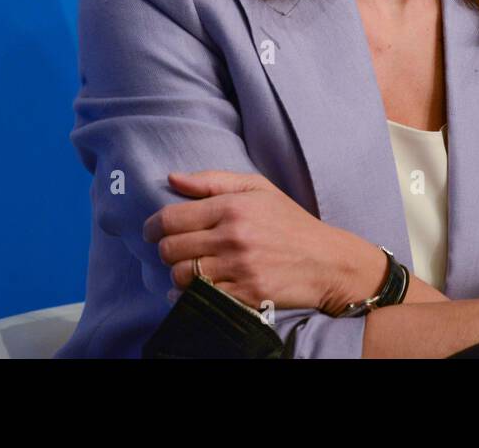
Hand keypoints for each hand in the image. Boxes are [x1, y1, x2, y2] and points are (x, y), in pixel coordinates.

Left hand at [142, 169, 352, 313]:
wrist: (327, 261)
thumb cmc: (290, 221)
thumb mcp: (258, 188)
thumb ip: (212, 181)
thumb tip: (172, 178)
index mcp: (232, 207)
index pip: (171, 218)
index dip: (152, 226)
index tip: (151, 231)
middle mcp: (232, 237)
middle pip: (170, 249)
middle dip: (166, 250)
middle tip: (176, 250)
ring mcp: (239, 269)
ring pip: (180, 276)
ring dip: (179, 274)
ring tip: (190, 268)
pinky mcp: (245, 296)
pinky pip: (200, 299)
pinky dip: (190, 297)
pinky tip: (196, 289)